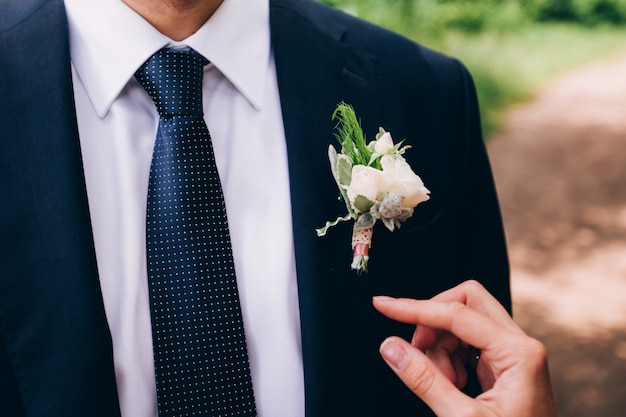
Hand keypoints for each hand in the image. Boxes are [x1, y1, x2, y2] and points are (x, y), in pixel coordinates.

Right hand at [373, 280, 556, 416]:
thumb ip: (425, 380)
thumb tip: (392, 347)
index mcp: (519, 354)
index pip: (457, 314)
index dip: (414, 309)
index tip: (384, 305)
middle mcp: (521, 346)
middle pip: (467, 303)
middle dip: (434, 321)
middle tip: (416, 350)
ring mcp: (515, 355)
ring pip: (466, 323)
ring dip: (441, 345)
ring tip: (441, 382)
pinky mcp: (505, 366)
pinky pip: (470, 343)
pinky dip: (450, 357)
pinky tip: (451, 384)